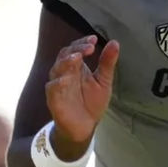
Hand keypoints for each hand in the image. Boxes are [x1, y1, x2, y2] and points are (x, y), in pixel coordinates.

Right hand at [45, 35, 118, 157]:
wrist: (85, 127)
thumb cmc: (92, 102)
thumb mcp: (104, 81)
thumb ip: (107, 63)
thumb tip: (115, 42)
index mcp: (77, 66)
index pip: (76, 48)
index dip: (83, 42)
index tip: (94, 39)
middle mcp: (66, 72)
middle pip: (65, 54)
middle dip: (76, 49)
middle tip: (89, 48)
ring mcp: (58, 84)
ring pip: (57, 68)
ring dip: (66, 62)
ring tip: (77, 57)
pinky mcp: (54, 99)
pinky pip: (53, 88)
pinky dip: (58, 82)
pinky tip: (66, 79)